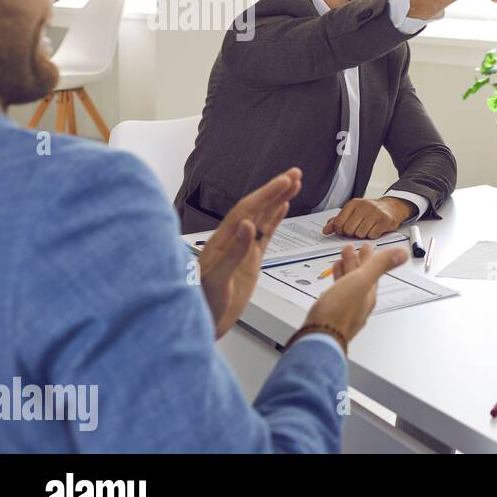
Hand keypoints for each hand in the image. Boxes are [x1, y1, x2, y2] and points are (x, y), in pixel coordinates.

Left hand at [199, 168, 302, 337]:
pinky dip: (275, 220)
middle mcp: (233, 240)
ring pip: (263, 218)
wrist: (201, 323)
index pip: (247, 210)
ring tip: (294, 184)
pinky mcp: (250, 261)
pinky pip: (265, 235)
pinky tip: (283, 208)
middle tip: (295, 173)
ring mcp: (242, 249)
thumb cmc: (202, 303)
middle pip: (257, 208)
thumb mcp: (217, 279)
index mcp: (223, 241)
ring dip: (278, 200)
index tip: (283, 181)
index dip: (266, 194)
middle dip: (276, 190)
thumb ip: (234, 252)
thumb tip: (248, 226)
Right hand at [305, 244, 409, 342]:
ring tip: (341, 260)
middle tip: (352, 249)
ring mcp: (345, 309)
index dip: (370, 257)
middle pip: (360, 277)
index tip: (366, 246)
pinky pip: (337, 294)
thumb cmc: (339, 312)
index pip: (372, 271)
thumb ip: (380, 266)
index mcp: (368, 294)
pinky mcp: (331, 314)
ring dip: (346, 271)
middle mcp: (359, 302)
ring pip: (348, 285)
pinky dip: (336, 283)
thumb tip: (402, 254)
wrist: (319, 337)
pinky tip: (332, 283)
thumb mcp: (362, 282)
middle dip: (357, 262)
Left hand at [323, 197, 414, 238]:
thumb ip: (338, 221)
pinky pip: (372, 235)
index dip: (340, 231)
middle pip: (349, 230)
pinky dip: (372, 236)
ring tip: (367, 229)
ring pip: (360, 234)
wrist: (392, 207)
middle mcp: (364, 206)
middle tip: (357, 230)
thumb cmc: (370, 211)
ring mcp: (375, 213)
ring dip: (363, 235)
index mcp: (353, 203)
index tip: (345, 230)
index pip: (338, 223)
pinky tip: (375, 230)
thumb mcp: (353, 212)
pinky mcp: (385, 220)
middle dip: (352, 234)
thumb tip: (326, 230)